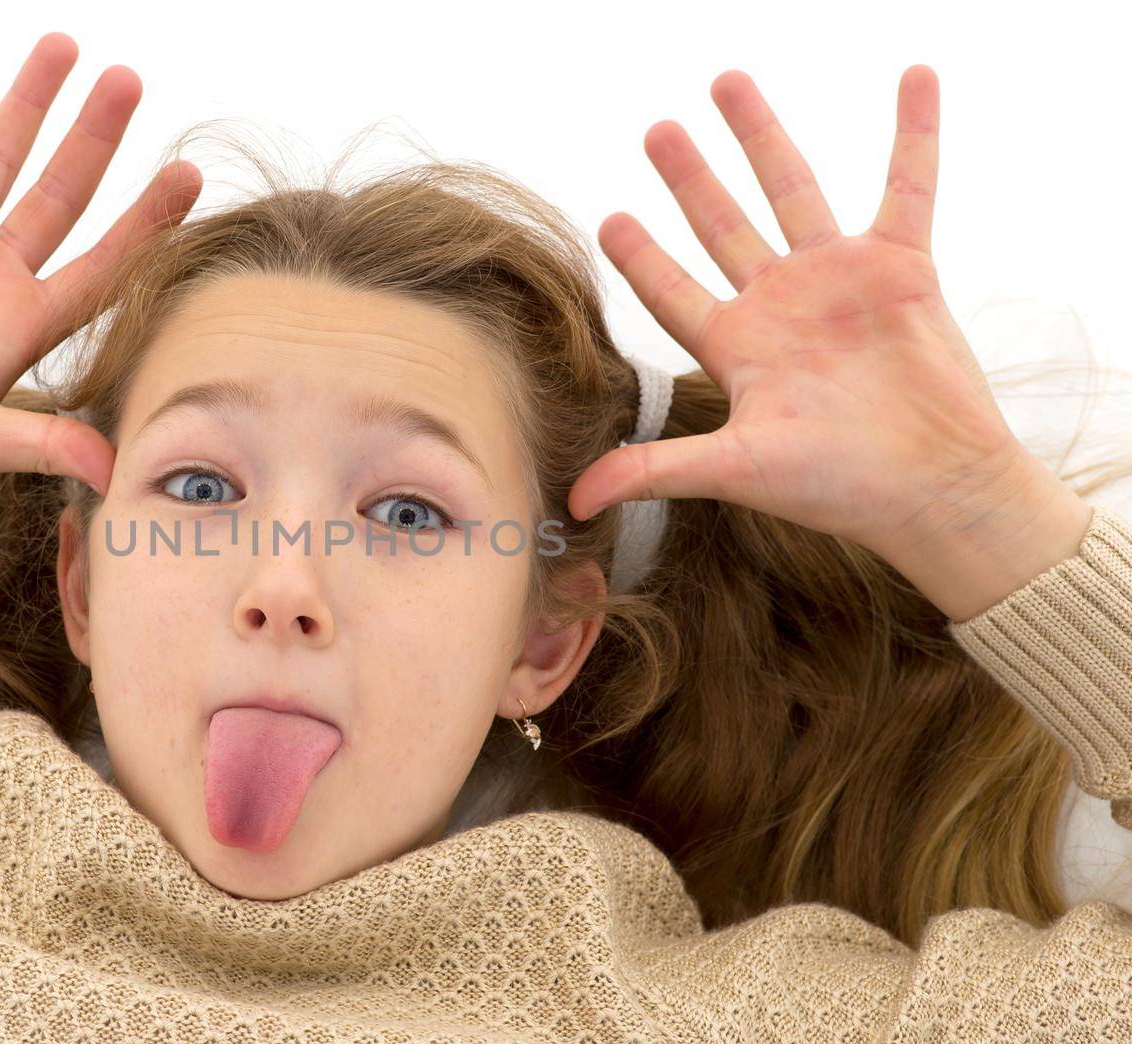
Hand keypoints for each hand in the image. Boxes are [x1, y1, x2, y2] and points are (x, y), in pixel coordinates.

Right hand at [0, 30, 200, 538]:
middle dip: (94, 137)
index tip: (189, 174)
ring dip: (24, 101)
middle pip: (59, 194)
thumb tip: (113, 473)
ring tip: (62, 44)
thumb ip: (40, 444)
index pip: (103, 263)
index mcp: (24, 324)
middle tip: (128, 79)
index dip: (147, 221)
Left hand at [568, 66, 1054, 574]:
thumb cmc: (837, 486)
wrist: (932, 489)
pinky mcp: (902, 268)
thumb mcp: (734, 471)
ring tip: (726, 83)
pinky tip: (914, 77)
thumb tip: (575, 502)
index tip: (609, 221)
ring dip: (761, 136)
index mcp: (738, 349)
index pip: (672, 292)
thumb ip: (655, 471)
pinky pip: (909, 186)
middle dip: (688, 178)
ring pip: (792, 189)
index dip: (641, 258)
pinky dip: (915, 132)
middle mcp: (780, 306)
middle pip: (721, 226)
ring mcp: (839, 281)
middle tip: (655, 131)